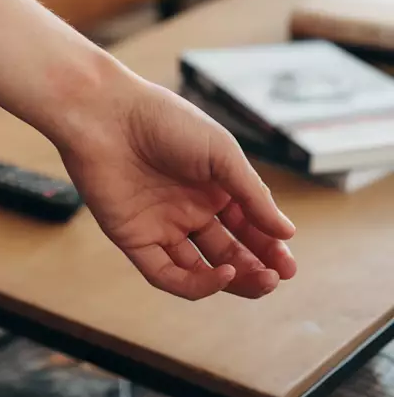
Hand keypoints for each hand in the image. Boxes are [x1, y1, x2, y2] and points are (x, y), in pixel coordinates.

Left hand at [57, 75, 296, 300]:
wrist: (107, 114)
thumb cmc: (164, 121)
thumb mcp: (221, 153)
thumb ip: (252, 194)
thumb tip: (286, 232)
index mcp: (211, 185)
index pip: (247, 226)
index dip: (268, 245)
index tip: (288, 263)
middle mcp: (187, 208)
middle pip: (227, 251)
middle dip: (256, 267)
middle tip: (278, 276)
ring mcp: (161, 225)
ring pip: (201, 269)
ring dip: (232, 281)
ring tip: (260, 280)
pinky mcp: (134, 239)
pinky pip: (166, 273)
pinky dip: (195, 283)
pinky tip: (221, 274)